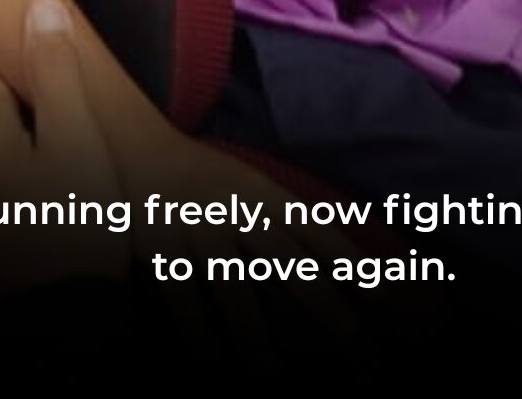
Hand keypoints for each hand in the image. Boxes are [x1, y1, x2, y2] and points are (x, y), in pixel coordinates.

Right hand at [125, 127, 358, 358]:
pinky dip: (198, 332)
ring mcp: (200, 228)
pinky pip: (183, 296)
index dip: (349, 261)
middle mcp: (239, 209)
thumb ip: (290, 221)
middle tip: (350, 344)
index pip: (315, 229)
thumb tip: (345, 264)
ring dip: (253, 333)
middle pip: (287, 261)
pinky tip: (211, 360)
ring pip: (234, 287)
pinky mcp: (161, 246)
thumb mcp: (253, 186)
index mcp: (265, 194)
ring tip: (269, 371)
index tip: (381, 297)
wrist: (140, 150)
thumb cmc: (208, 180)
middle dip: (321, 305)